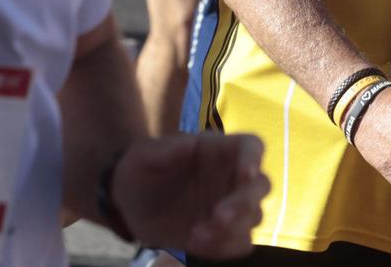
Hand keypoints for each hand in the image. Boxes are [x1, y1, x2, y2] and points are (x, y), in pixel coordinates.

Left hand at [111, 133, 269, 259]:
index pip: (251, 146)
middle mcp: (233, 177)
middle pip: (260, 185)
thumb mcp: (144, 154)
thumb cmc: (142, 168)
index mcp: (220, 150)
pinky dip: (225, 247)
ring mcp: (231, 207)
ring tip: (197, 235)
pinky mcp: (223, 234)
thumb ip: (164, 149)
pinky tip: (196, 244)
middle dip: (245, 202)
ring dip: (232, 229)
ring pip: (254, 217)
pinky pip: (240, 243)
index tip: (245, 174)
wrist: (130, 203)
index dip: (254, 158)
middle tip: (219, 217)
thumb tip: (190, 144)